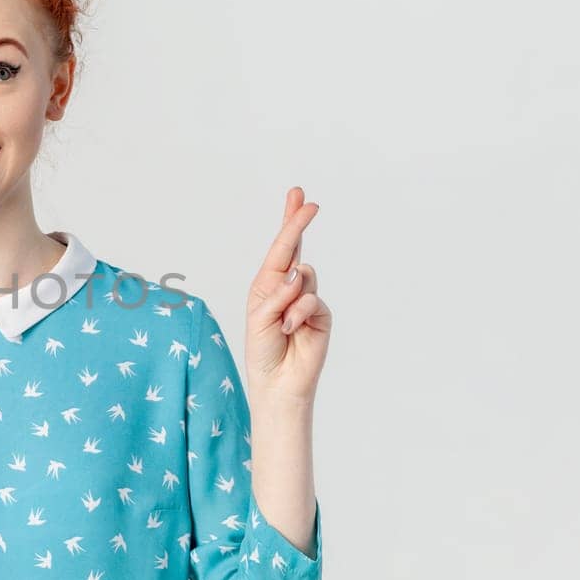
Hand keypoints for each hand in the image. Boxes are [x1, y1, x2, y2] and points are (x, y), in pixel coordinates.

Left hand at [243, 187, 331, 406]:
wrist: (277, 382)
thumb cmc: (262, 350)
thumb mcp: (259, 317)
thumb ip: (277, 292)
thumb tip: (299, 271)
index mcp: (267, 283)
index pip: (281, 248)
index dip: (290, 222)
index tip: (298, 197)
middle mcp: (287, 287)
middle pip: (296, 248)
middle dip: (298, 223)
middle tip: (308, 203)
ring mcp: (306, 299)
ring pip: (304, 277)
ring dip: (288, 297)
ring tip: (280, 322)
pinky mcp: (320, 315)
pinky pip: (311, 300)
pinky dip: (297, 313)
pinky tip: (289, 329)